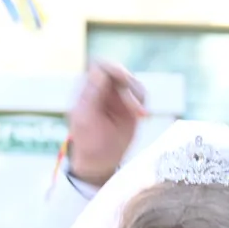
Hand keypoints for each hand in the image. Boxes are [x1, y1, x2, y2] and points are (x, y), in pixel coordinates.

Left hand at [67, 61, 145, 187]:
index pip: (101, 66)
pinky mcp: (131, 106)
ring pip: (134, 82)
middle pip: (120, 71)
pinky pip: (142, 95)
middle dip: (130, 85)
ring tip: (139, 113)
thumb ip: (92, 92)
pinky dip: (143, 103)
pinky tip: (142, 114)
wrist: (99, 161)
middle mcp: (104, 88)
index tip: (124, 79)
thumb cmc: (87, 141)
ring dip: (138, 95)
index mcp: (88, 88)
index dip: (113, 68)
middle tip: (135, 107)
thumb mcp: (85, 117)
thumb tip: (100, 70)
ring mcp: (118, 97)